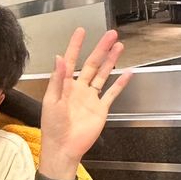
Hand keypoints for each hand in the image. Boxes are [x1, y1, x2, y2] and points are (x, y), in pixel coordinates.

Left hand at [39, 28, 131, 177]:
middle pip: (92, 64)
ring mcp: (90, 98)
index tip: (80, 32)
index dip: (75, 46)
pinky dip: (120, 84)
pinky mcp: (100, 109)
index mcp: (64, 86)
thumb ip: (58, 79)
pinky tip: (128, 73)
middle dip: (100, 49)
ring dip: (111, 61)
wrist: (63, 147)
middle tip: (110, 34)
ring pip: (103, 75)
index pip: (70, 61)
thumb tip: (59, 58)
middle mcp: (78, 89)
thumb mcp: (52, 101)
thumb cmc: (52, 126)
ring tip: (119, 46)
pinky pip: (112, 93)